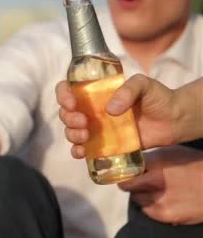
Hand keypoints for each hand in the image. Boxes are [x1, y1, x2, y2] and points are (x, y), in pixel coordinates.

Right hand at [56, 74, 179, 158]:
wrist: (174, 119)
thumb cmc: (158, 97)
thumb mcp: (144, 84)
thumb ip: (128, 90)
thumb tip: (110, 110)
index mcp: (96, 91)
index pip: (68, 88)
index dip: (63, 95)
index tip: (72, 103)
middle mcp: (91, 109)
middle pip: (66, 113)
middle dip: (69, 118)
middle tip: (83, 121)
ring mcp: (96, 128)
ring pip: (71, 131)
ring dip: (71, 134)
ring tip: (85, 136)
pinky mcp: (103, 144)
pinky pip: (83, 149)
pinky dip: (77, 151)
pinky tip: (81, 152)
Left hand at [119, 146, 202, 224]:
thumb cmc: (198, 165)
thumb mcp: (174, 152)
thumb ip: (152, 158)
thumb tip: (132, 161)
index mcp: (157, 162)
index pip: (126, 167)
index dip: (124, 169)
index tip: (124, 170)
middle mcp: (154, 181)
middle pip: (126, 185)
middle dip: (129, 183)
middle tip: (136, 182)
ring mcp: (159, 200)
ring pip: (136, 199)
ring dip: (141, 195)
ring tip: (155, 191)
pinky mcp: (165, 215)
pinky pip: (147, 211)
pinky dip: (151, 206)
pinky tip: (164, 200)